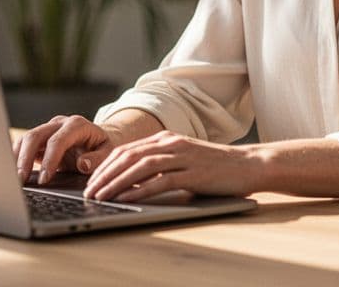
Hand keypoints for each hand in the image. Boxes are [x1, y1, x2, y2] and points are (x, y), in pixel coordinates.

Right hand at [12, 114, 122, 184]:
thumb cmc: (103, 146)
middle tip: (21, 180)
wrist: (98, 138)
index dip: (49, 160)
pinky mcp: (40, 139)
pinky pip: (23, 146)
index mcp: (77, 125)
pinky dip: (17, 159)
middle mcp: (59, 123)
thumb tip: (83, 164)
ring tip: (14, 179)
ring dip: (17, 159)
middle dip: (25, 159)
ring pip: (25, 139)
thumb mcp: (108, 152)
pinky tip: (14, 174)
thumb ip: (98, 159)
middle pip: (35, 136)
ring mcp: (47, 129)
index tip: (45, 179)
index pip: (58, 140)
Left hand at [84, 132, 262, 202]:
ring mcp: (182, 157)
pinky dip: (139, 190)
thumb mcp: (183, 160)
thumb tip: (131, 182)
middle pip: (127, 156)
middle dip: (104, 175)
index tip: (91, 181)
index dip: (105, 165)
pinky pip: (160, 181)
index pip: (126, 150)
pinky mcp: (192, 173)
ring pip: (139, 167)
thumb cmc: (215, 167)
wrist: (249, 165)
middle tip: (89, 191)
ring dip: (116, 182)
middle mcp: (171, 144)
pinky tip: (127, 198)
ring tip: (101, 196)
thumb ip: (160, 166)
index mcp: (166, 138)